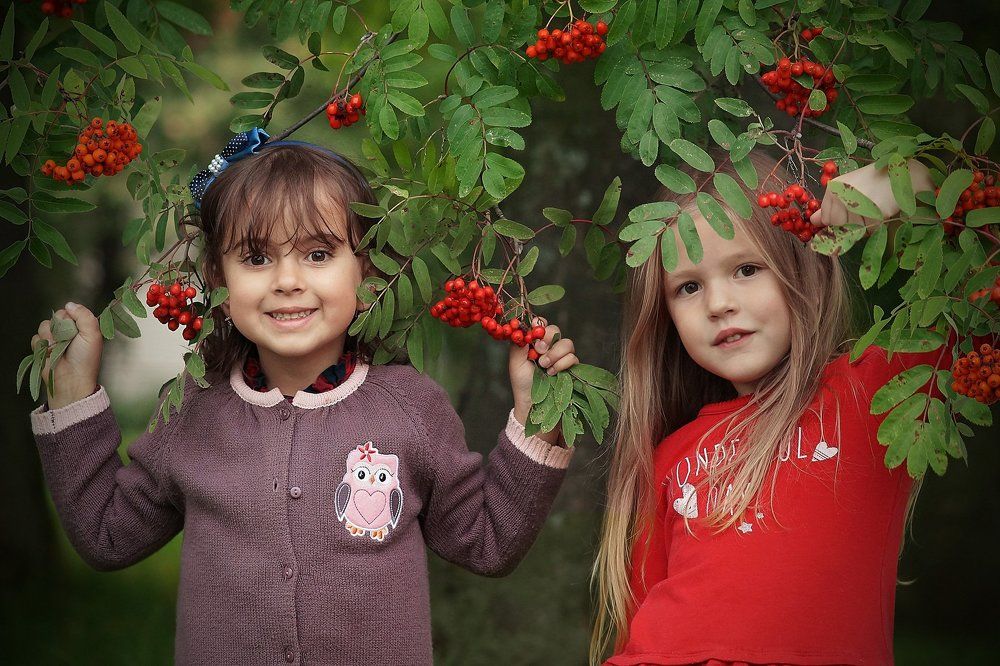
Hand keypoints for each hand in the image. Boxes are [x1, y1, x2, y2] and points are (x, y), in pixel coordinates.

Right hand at [31, 302, 103, 409]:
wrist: (71, 379)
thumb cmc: (85, 359)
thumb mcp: (93, 334)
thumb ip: (84, 316)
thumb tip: (69, 304)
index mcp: (81, 326)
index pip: (69, 310)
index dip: (70, 317)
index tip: (75, 329)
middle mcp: (67, 331)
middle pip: (55, 316)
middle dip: (59, 327)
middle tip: (67, 340)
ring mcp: (54, 339)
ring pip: (44, 326)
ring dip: (51, 337)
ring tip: (58, 349)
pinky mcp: (42, 347)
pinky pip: (36, 338)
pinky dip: (42, 345)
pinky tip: (49, 354)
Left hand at [508, 317, 578, 442]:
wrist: (532, 403)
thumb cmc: (522, 382)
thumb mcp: (516, 361)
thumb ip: (519, 343)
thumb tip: (523, 326)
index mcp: (535, 342)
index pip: (541, 324)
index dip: (540, 324)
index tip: (535, 330)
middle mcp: (549, 346)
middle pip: (555, 330)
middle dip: (547, 338)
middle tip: (539, 350)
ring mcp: (561, 356)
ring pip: (567, 343)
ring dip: (555, 353)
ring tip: (544, 366)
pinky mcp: (571, 367)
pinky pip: (573, 357)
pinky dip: (562, 364)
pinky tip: (552, 373)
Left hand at [810, 159, 932, 228]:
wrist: (903, 172)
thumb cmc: (872, 181)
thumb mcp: (847, 188)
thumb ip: (829, 206)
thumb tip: (813, 222)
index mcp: (834, 187)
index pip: (826, 219)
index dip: (837, 221)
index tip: (850, 211)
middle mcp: (843, 194)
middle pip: (838, 226)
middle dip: (850, 225)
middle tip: (863, 211)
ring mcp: (860, 202)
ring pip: (854, 230)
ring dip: (864, 226)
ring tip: (873, 208)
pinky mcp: (877, 211)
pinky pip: (870, 229)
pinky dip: (876, 224)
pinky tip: (881, 209)